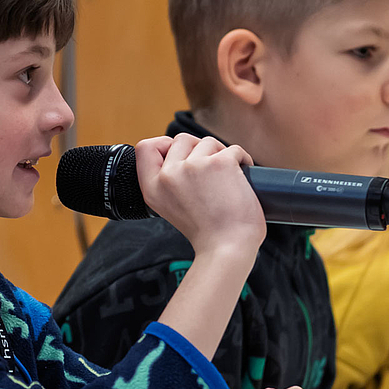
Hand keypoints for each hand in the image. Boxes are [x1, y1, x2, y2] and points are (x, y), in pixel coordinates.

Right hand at [134, 134, 265, 257]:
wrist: (227, 248)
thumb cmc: (207, 232)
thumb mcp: (170, 207)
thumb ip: (167, 181)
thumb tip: (181, 153)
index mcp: (153, 188)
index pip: (145, 147)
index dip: (163, 144)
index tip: (179, 154)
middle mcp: (168, 175)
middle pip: (182, 139)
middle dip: (199, 150)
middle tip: (210, 173)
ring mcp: (193, 167)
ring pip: (209, 142)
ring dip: (221, 156)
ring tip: (226, 180)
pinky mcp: (219, 163)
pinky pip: (234, 149)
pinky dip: (243, 161)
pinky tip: (242, 179)